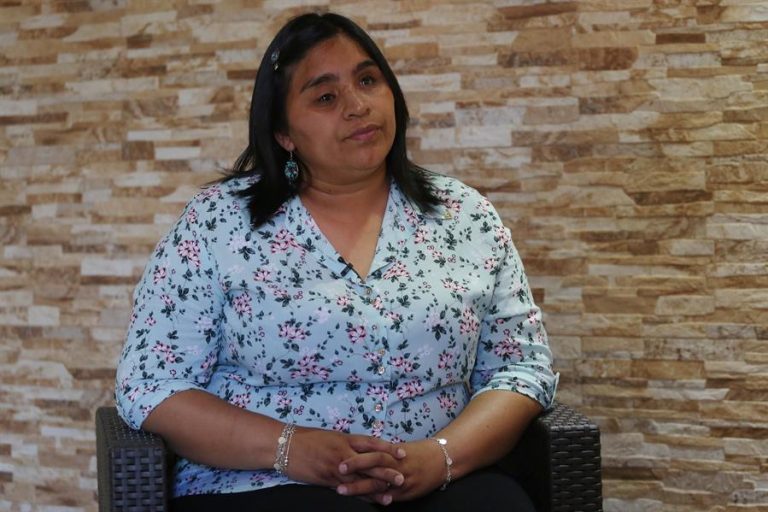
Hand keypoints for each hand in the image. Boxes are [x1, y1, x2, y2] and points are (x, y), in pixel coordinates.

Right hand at [285, 427, 406, 495]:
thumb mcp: (330, 436)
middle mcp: (344, 452)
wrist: (285, 446)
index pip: (372, 443)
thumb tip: (360, 447)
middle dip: (387, 471)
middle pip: (370, 462)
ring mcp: (336, 467)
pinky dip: (360, 495)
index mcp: (345, 439)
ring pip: (361, 479)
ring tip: (391, 494)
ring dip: (377, 487)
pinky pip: (347, 489)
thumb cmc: (307, 439)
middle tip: (402, 477)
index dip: (388, 448)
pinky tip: (369, 500)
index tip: (402, 452)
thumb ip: (346, 443)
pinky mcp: (327, 480)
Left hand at [339, 439, 445, 504]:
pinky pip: (390, 496)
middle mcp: (396, 463)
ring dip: (360, 487)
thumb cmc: (417, 453)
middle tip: (339, 470)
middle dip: (356, 467)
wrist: (441, 460)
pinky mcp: (407, 492)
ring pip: (379, 482)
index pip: (372, 452)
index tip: (340, 457)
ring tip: (342, 490)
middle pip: (374, 463)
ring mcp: (401, 478)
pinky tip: (368, 502)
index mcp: (392, 451)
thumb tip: (358, 451)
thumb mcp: (399, 449)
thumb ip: (381, 452)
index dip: (357, 456)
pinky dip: (379, 499)